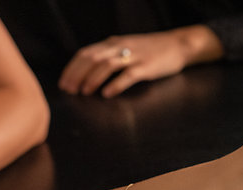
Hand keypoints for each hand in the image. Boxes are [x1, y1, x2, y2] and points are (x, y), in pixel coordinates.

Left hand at [58, 25, 223, 97]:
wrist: (178, 45)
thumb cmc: (152, 50)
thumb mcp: (127, 47)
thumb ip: (110, 56)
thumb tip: (90, 72)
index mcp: (113, 43)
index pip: (85, 53)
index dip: (72, 68)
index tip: (63, 83)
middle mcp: (120, 47)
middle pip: (92, 58)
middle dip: (77, 75)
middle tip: (69, 90)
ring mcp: (134, 56)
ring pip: (106, 65)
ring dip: (92, 79)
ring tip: (84, 92)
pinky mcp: (147, 67)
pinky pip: (128, 75)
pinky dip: (115, 85)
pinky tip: (107, 94)